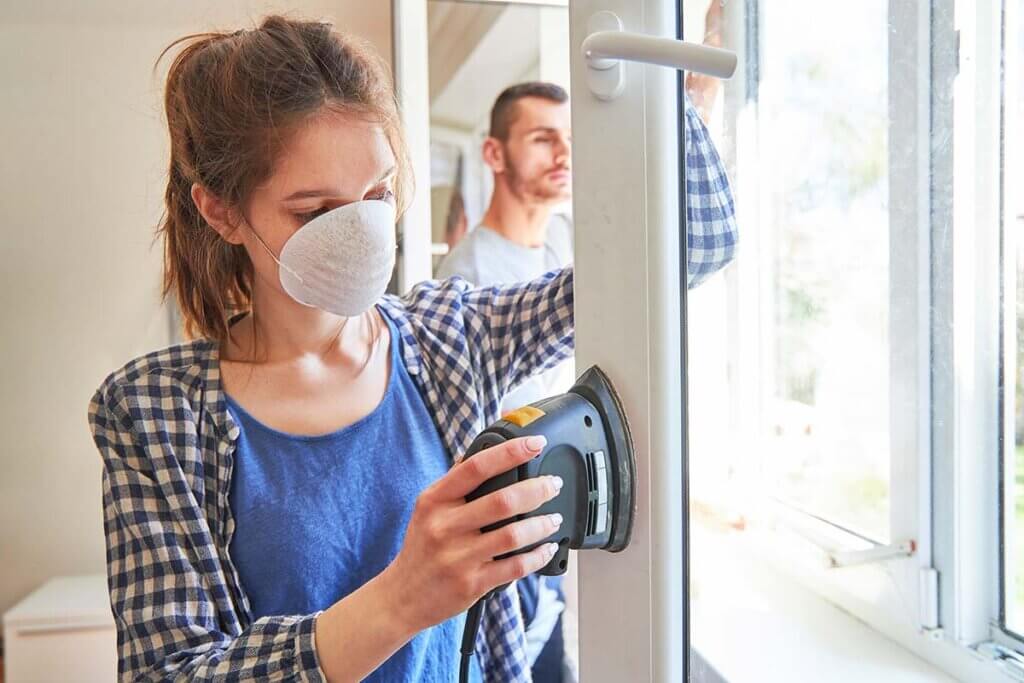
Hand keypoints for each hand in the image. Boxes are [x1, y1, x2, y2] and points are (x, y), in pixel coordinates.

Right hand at [381, 436, 563, 632]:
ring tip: (554, 518)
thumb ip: (455, 482)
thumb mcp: (427, 508)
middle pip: (502, 501)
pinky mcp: (472, 584)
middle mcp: (445, 526)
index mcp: (435, 500)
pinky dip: (537, 556)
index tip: (535, 444)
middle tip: (553, 485)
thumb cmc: (422, 546)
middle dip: (537, 490)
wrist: (403, 595)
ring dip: (542, 525)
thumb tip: (485, 451)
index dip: (510, 452)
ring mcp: (458, 557)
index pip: (476, 467)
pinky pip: (514, 567)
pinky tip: (547, 548)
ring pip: (512, 535)